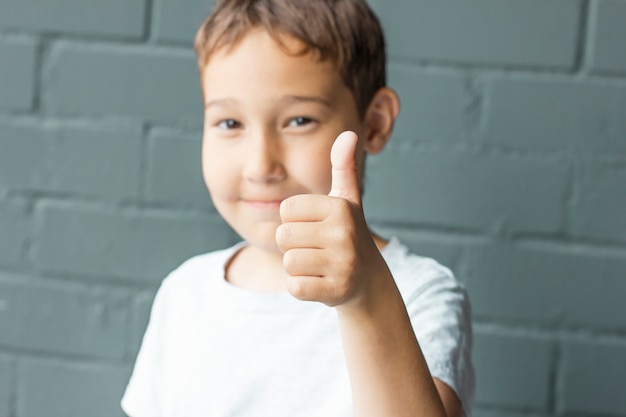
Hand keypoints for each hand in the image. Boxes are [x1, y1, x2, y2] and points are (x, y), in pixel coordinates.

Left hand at [275, 131, 390, 307]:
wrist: (368, 280)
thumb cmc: (348, 233)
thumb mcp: (346, 199)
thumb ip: (343, 166)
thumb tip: (348, 133)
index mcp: (340, 208)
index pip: (286, 210)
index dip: (295, 220)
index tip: (317, 226)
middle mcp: (344, 234)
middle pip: (283, 236)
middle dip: (294, 245)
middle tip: (317, 248)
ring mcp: (342, 264)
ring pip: (289, 262)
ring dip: (299, 267)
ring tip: (320, 264)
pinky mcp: (336, 291)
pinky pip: (295, 287)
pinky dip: (303, 287)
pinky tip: (321, 282)